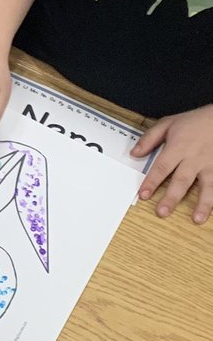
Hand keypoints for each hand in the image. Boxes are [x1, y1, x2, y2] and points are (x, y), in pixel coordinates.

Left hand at [132, 104, 212, 221]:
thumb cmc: (195, 121)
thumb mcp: (169, 123)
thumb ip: (150, 138)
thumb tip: (134, 153)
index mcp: (178, 148)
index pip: (162, 167)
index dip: (152, 182)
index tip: (144, 195)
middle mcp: (194, 159)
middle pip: (181, 181)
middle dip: (171, 198)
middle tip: (162, 212)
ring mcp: (211, 165)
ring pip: (207, 186)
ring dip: (203, 204)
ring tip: (197, 219)